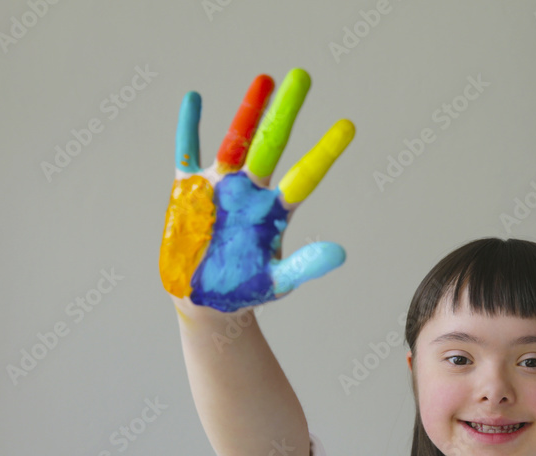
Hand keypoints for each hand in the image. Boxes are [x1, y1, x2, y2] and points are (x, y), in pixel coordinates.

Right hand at [159, 68, 353, 312]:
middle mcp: (251, 191)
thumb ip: (306, 265)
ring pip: (236, 139)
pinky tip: (195, 98)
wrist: (204, 300)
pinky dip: (189, 127)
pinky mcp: (188, 191)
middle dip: (286, 110)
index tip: (349, 126)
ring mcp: (220, 187)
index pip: (306, 174)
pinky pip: (187, 151)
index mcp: (276, 211)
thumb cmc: (245, 290)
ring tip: (265, 79)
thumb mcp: (279, 281)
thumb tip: (340, 254)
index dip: (326, 150)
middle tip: (303, 76)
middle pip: (271, 143)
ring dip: (248, 110)